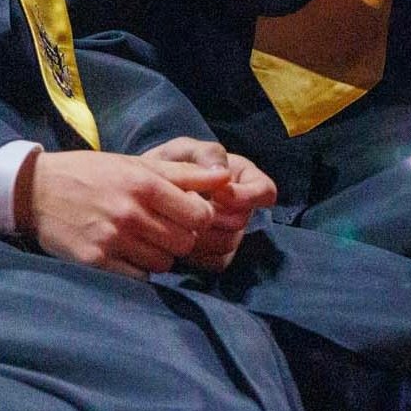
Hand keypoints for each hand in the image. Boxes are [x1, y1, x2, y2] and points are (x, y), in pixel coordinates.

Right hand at [19, 150, 227, 277]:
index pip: (200, 214)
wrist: (36, 190)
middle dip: (182, 238)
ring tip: (144, 240)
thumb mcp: (138, 164)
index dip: (200, 218)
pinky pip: (137, 278)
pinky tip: (127, 254)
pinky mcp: (94, 261)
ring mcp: (111, 239)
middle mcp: (130, 213)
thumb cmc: (95, 173)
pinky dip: (139, 270)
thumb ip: (184, 174)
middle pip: (184, 242)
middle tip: (166, 230)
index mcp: (145, 184)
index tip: (189, 216)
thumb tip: (226, 177)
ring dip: (160, 256)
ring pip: (163, 263)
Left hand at [143, 139, 279, 272]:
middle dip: (212, 217)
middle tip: (185, 210)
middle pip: (242, 222)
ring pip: (228, 244)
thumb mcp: (185, 149)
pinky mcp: (216, 254)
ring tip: (177, 223)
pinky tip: (177, 241)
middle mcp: (243, 209)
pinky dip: (197, 255)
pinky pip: (216, 262)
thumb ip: (206, 153)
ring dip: (200, 236)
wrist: (144, 194)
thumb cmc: (169, 165)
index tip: (218, 193)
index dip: (246, 197)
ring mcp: (231, 234)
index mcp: (245, 179)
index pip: (266, 192)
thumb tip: (223, 173)